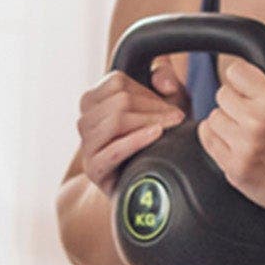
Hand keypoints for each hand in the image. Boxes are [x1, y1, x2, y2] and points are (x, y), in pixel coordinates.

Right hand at [75, 56, 189, 198]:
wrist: (147, 184)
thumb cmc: (157, 139)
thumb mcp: (167, 103)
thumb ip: (165, 80)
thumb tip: (164, 82)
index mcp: (95, 101)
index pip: (116, 82)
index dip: (147, 90)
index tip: (170, 104)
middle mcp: (86, 120)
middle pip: (117, 101)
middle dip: (153, 107)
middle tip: (178, 117)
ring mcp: (87, 144)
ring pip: (114, 122)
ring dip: (147, 122)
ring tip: (170, 127)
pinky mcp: (93, 168)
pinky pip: (112, 150)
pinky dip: (136, 140)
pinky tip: (156, 135)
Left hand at [198, 55, 264, 213]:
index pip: (235, 72)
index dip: (243, 78)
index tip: (248, 88)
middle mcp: (256, 123)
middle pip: (222, 94)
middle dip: (235, 101)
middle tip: (249, 111)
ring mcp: (244, 148)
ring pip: (213, 118)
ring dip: (226, 121)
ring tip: (244, 129)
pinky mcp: (235, 168)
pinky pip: (208, 141)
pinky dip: (217, 138)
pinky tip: (233, 141)